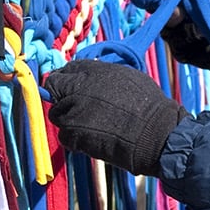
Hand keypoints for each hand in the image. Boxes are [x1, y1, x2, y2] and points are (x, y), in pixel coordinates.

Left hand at [48, 61, 186, 174]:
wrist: (155, 134)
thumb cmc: (149, 107)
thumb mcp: (128, 77)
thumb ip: (104, 76)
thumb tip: (91, 80)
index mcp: (95, 71)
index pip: (68, 69)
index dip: (68, 79)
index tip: (70, 88)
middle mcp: (80, 87)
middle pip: (55, 87)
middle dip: (61, 97)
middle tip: (73, 108)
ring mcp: (75, 110)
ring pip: (57, 113)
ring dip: (68, 119)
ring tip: (88, 127)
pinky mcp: (74, 132)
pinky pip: (64, 135)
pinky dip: (74, 139)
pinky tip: (90, 140)